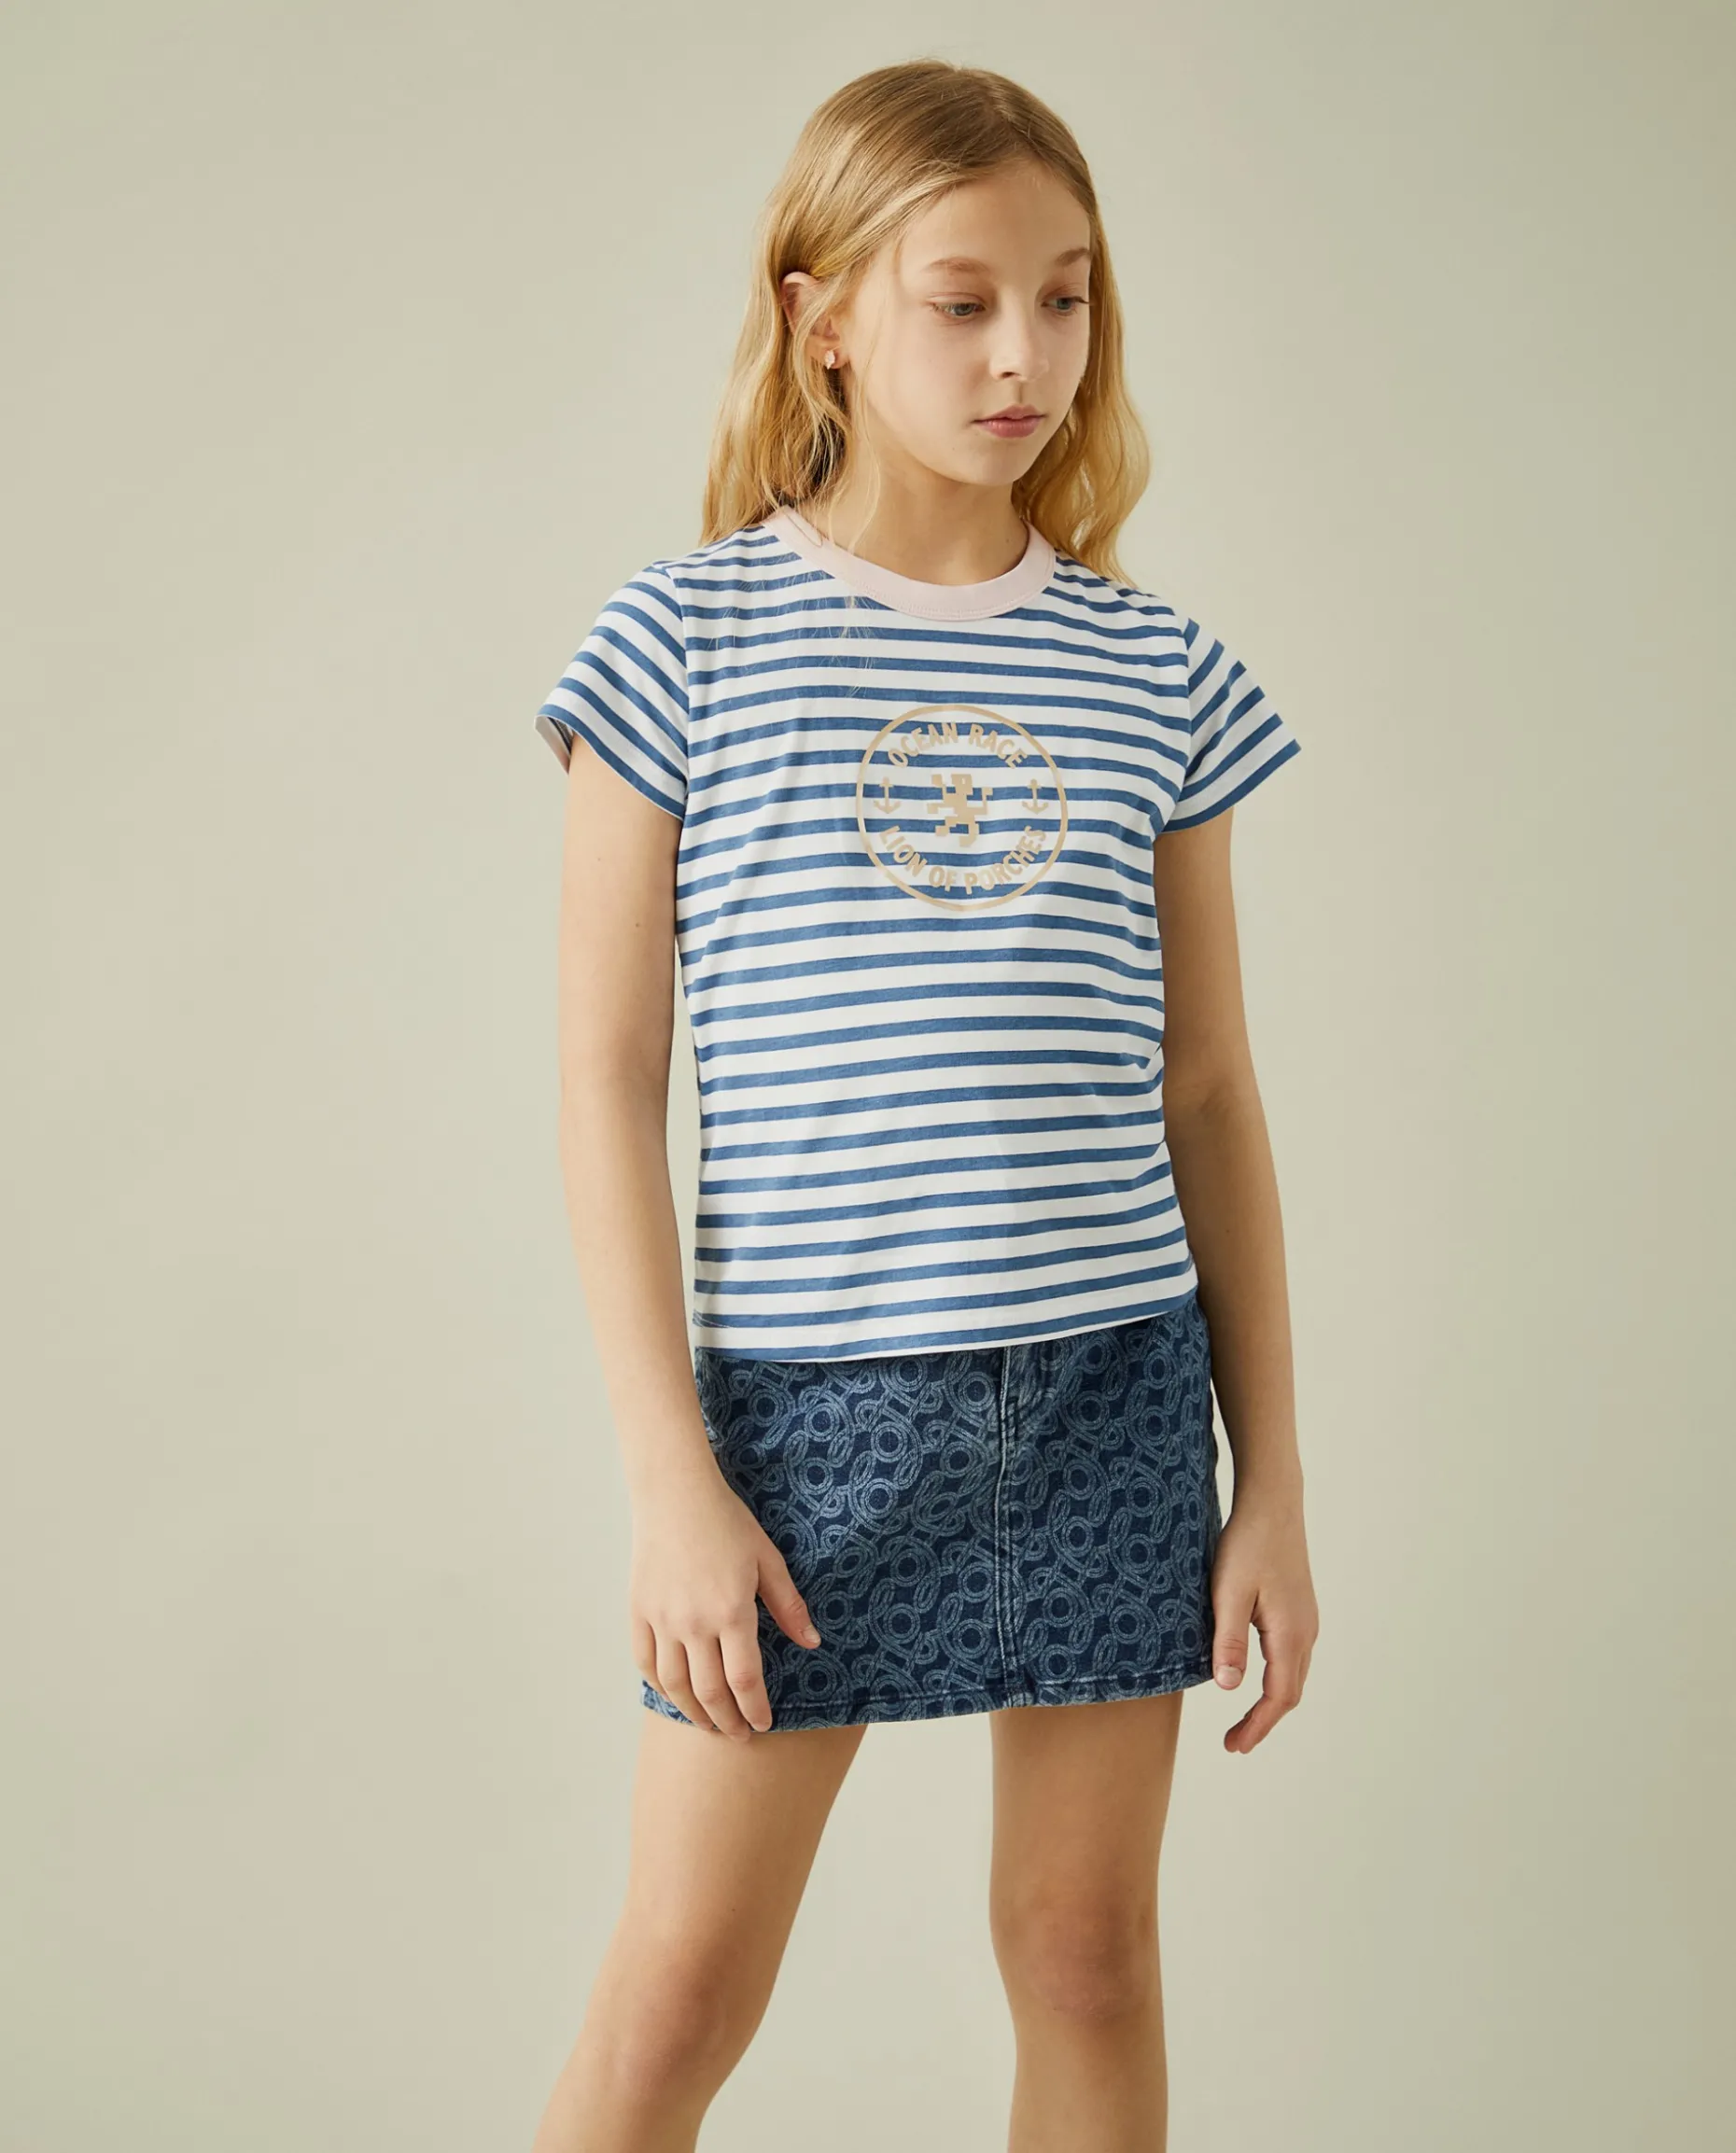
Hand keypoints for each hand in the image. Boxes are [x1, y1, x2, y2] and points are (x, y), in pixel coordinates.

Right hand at [628, 1463, 821, 1738]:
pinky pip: (646, 1662)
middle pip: (709, 1691)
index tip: (763, 1724)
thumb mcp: (767, 1559)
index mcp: (731, 1611)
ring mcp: (662, 1619)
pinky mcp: (639, 1611)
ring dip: (693, 1711)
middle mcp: (693, 1623)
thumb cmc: (727, 1522)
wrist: (675, 1495)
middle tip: (738, 1735)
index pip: (744, 1679)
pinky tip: (674, 1693)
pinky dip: (660, 1685)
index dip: (754, 1708)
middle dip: (726, 1720)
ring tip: (708, 1723)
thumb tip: (811, 1642)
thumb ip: (787, 1605)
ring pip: (675, 1685)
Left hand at [1208, 1488, 1318, 1752]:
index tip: (1234, 1747)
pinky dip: (1277, 1679)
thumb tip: (1229, 1689)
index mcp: (1290, 1634)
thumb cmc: (1247, 1544)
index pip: (1278, 1697)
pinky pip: (1292, 1657)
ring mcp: (1307, 1620)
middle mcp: (1306, 1632)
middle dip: (1264, 1721)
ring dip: (1272, 1702)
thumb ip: (1228, 1641)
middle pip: (1290, 1693)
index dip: (1256, 1726)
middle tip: (1235, 1743)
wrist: (1273, 1505)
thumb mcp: (1228, 1593)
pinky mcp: (1299, 1609)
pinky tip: (1257, 1678)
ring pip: (1294, 1675)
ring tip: (1244, 1720)